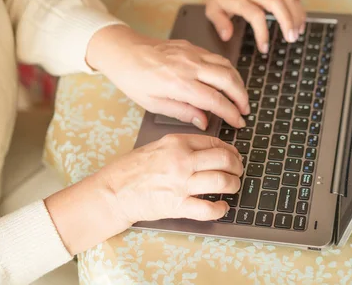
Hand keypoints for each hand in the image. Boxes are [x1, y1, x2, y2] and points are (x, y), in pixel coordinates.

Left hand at [86, 25, 249, 129]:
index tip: (238, 122)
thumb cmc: (134, 78)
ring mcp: (192, 53)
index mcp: (179, 83)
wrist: (123, 51)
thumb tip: (204, 121)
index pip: (216, 100)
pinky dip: (227, 69)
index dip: (231, 113)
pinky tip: (227, 80)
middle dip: (242, 97)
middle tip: (245, 110)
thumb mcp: (153, 104)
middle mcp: (190, 66)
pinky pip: (216, 57)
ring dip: (238, 82)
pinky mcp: (191, 46)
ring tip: (240, 96)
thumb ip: (182, 112)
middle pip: (228, 80)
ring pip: (226, 66)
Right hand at [98, 134, 243, 229]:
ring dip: (233, 185)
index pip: (214, 143)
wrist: (113, 192)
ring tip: (233, 186)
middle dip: (237, 166)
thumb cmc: (131, 170)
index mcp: (176, 143)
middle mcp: (181, 160)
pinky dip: (221, 209)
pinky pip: (208, 209)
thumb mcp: (157, 146)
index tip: (234, 155)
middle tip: (239, 171)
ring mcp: (180, 184)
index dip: (230, 150)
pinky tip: (223, 207)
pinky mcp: (177, 206)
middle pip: (224, 159)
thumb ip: (182, 146)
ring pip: (221, 181)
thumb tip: (209, 150)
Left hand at [205, 0, 305, 53]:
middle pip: (277, 4)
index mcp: (239, 0)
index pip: (255, 15)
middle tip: (291, 39)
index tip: (264, 48)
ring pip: (287, 0)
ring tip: (298, 33)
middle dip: (287, 21)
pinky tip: (301, 24)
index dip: (261, 32)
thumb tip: (227, 36)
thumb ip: (219, 23)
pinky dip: (299, 10)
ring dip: (295, 16)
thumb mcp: (212, 7)